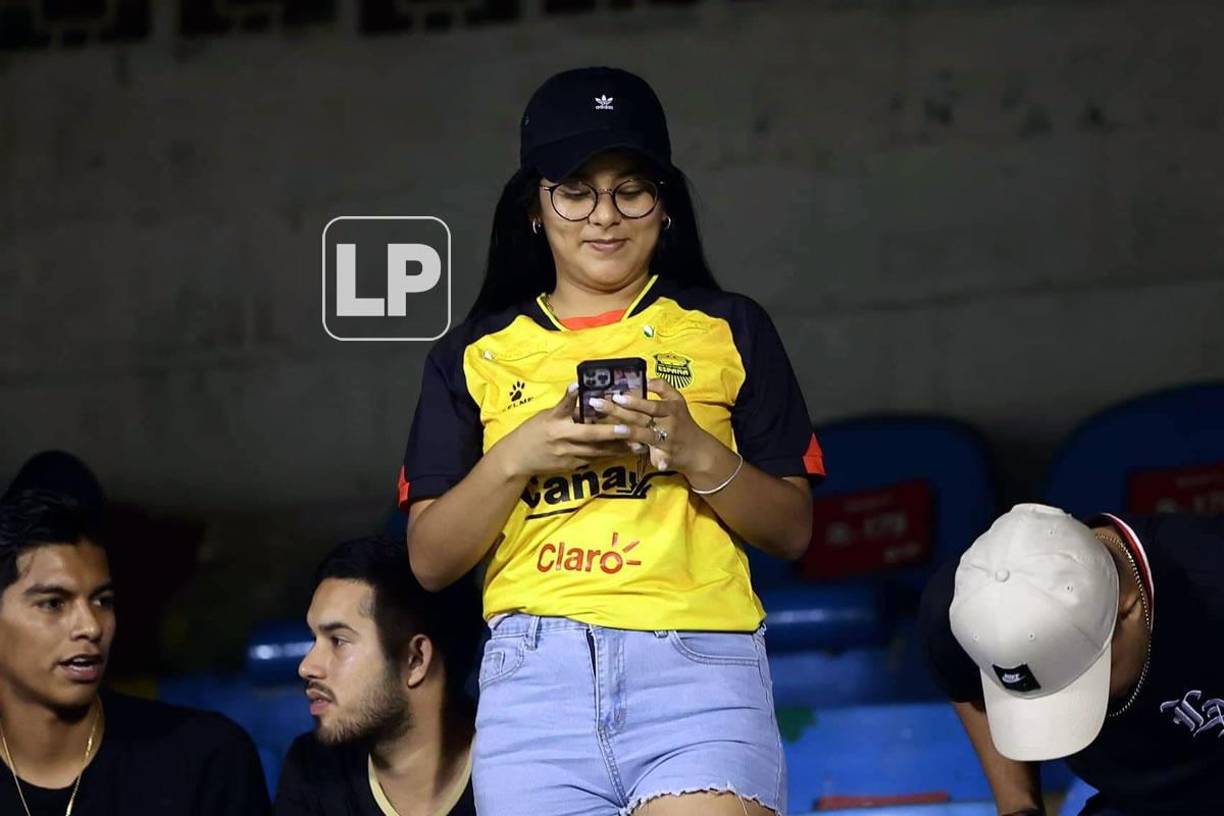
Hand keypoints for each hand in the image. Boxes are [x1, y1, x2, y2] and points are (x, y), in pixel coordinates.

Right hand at [492, 384, 653, 477]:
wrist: (517, 459)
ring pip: (597, 451)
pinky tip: (625, 454)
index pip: (565, 407)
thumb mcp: (545, 416)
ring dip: (618, 448)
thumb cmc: (532, 432)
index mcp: (553, 422)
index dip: (574, 397)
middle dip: (611, 433)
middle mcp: (561, 438)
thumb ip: (565, 408)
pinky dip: (608, 456)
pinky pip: (593, 460)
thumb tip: (584, 392)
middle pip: (589, 435)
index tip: (587, 389)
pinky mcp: (571, 467)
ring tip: (638, 445)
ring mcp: (567, 455)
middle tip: (630, 429)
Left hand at [591, 378, 720, 472]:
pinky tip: (649, 461)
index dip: (635, 400)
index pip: (651, 403)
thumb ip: (662, 387)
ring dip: (630, 433)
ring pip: (645, 436)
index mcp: (671, 408)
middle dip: (618, 412)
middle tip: (597, 404)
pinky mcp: (667, 457)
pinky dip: (658, 460)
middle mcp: (669, 424)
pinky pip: (658, 458)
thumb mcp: (677, 400)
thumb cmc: (683, 422)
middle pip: (641, 418)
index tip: (617, 395)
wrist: (699, 450)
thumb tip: (645, 378)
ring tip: (612, 429)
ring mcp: (667, 442)